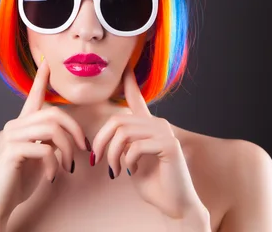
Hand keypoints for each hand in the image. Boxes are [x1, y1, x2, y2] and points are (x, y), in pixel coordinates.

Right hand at [0, 59, 87, 225]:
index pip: (33, 97)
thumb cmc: (19, 181)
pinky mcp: (11, 152)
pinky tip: (51, 177)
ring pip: (52, 129)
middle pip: (54, 114)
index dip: (40, 79)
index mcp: (22, 126)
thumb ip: (50, 142)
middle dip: (75, 131)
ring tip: (68, 167)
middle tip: (83, 151)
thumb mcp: (40, 158)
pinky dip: (54, 165)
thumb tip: (67, 136)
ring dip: (68, 150)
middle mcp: (15, 126)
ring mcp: (11, 138)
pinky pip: (45, 150)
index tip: (46, 63)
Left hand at [91, 67, 206, 219]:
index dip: (130, 82)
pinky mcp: (169, 145)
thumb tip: (104, 136)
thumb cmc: (152, 183)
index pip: (136, 98)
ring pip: (123, 133)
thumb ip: (121, 143)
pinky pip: (135, 147)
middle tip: (97, 160)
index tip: (125, 67)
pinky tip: (130, 171)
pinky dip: (127, 161)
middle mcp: (158, 124)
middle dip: (101, 141)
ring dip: (112, 155)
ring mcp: (165, 132)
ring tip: (114, 171)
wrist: (174, 204)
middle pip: (117, 121)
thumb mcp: (129, 159)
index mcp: (148, 125)